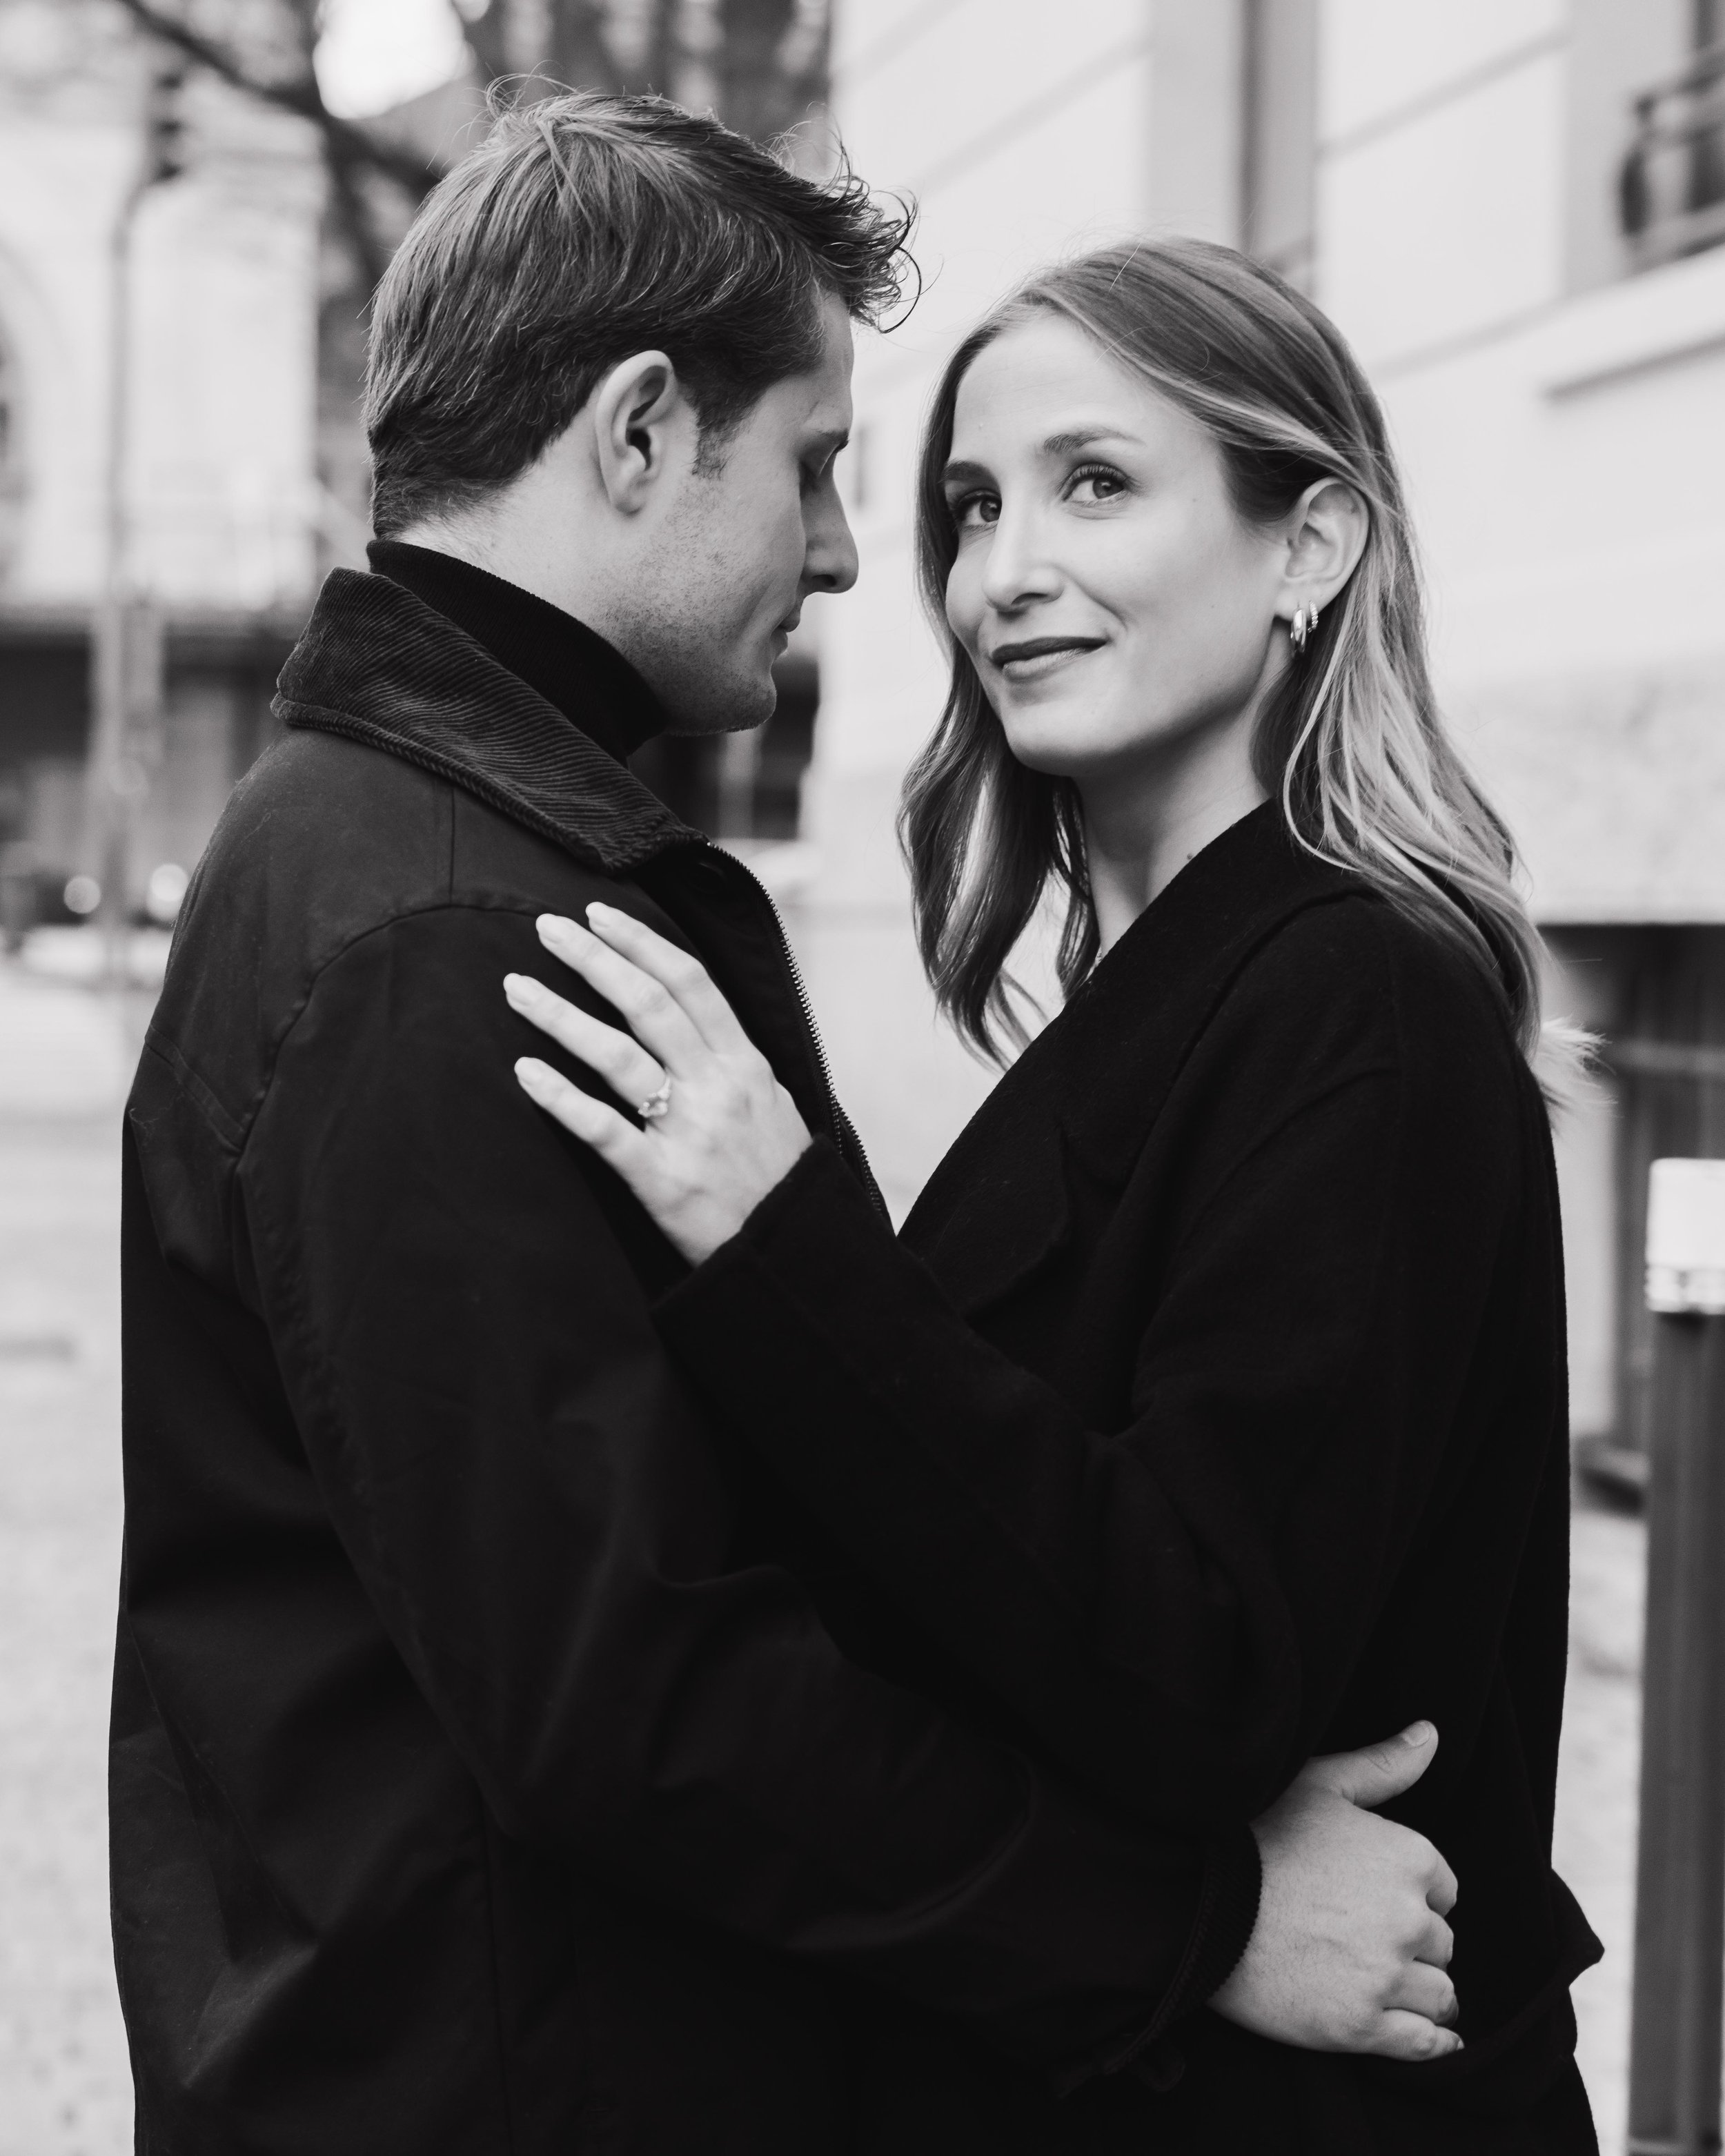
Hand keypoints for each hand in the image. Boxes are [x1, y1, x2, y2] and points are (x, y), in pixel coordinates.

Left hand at [504, 905, 812, 1263]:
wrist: (794, 1257)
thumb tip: (695, 1023)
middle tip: (543, 927)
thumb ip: (734, 1063)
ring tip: (516, 988)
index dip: (641, 942)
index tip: (599, 913)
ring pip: (617, 1055)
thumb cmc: (778, 1183)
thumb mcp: (774, 1105)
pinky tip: (525, 1072)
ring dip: (560, 1014)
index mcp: (746, 1064)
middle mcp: (718, 1086)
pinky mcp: (664, 1180)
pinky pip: (604, 1129)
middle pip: (647, 1003)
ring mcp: (690, 1131)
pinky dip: (562, 1097)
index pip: (690, 983)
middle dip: (592, 958)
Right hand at [1210, 1721, 1461, 2061]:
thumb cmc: (1257, 1835)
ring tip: (1378, 1980)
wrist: (1198, 1904)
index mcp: (1409, 1857)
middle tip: (1362, 1936)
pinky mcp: (1361, 2028)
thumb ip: (1383, 1765)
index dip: (1411, 1893)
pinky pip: (1424, 2044)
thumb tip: (1431, 1734)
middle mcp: (1408, 1918)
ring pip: (1440, 1994)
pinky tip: (1422, 2033)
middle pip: (1441, 1943)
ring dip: (1418, 1990)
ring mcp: (1385, 1977)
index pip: (1443, 1889)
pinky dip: (1430, 2041)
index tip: (1373, 1896)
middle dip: (1411, 1941)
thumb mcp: (1319, 1785)